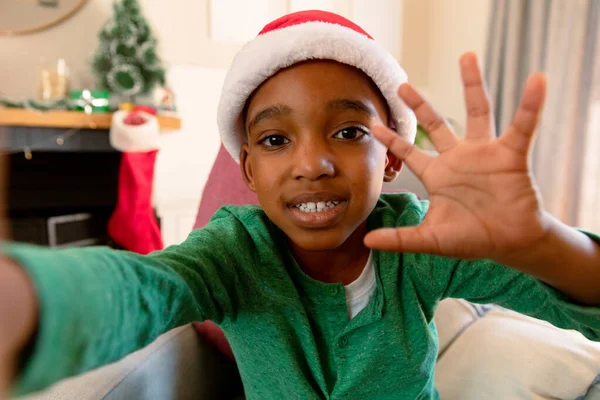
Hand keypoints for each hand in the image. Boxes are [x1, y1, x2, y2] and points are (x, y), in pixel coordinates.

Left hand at [365, 52, 549, 261]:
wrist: (510, 244)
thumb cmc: (472, 238)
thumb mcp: (431, 239)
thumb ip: (401, 238)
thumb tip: (368, 241)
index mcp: (438, 175)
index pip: (409, 153)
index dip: (392, 139)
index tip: (373, 124)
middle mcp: (459, 158)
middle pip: (436, 124)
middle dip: (419, 105)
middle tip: (402, 84)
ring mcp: (485, 153)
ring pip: (478, 112)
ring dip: (472, 85)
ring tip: (466, 56)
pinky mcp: (511, 155)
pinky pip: (523, 125)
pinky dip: (531, 105)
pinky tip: (537, 80)